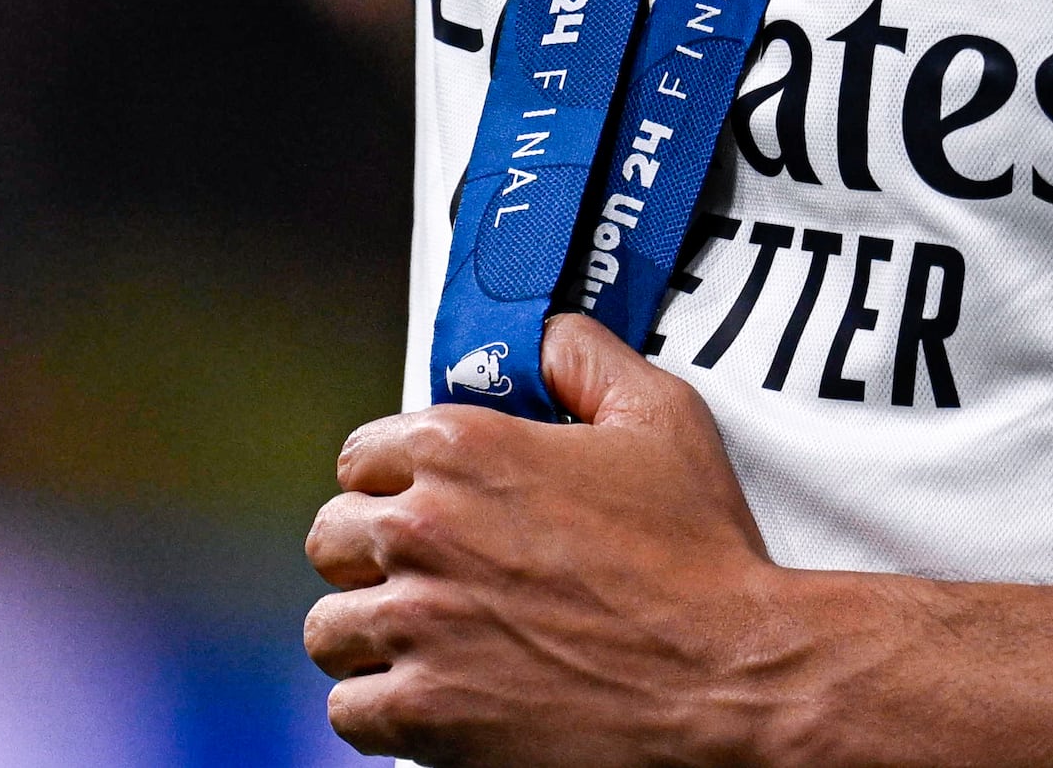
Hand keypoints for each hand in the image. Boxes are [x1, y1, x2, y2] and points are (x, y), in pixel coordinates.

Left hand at [304, 317, 828, 765]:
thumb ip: (586, 359)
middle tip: (420, 576)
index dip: (390, 481)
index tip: (417, 506)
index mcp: (463, 448)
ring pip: (327, 630)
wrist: (725, 674)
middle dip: (368, 558)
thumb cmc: (697, 553)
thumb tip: (546, 340)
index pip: (359, 457)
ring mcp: (417, 623)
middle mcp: (423, 529)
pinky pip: (348, 711)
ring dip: (367, 637)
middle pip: (330, 541)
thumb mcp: (660, 415)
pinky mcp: (424, 711)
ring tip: (418, 643)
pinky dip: (381, 711)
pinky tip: (428, 698)